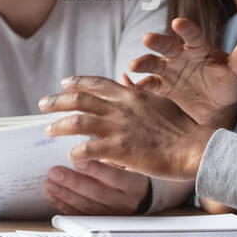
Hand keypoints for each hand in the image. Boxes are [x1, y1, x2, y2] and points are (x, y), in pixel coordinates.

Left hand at [39, 75, 216, 181]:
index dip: (78, 82)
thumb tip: (124, 79)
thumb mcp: (159, 101)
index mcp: (132, 95)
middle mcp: (122, 107)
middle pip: (81, 99)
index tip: (64, 83)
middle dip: (58, 101)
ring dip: (60, 125)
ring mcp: (119, 127)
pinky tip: (71, 157)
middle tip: (43, 104)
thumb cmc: (182, 128)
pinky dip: (77, 152)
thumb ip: (139, 92)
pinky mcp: (120, 149)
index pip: (98, 84)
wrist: (193, 147)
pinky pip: (89, 149)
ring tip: (48, 130)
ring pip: (79, 121)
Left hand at [45, 160, 151, 214]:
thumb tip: (80, 151)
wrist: (139, 195)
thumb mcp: (125, 162)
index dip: (94, 169)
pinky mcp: (100, 222)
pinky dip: (63, 205)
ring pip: (86, 206)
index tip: (76, 159)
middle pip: (97, 193)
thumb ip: (107, 157)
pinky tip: (52, 195)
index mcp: (133, 184)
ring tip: (50, 182)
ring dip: (65, 194)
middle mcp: (125, 202)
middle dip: (73, 182)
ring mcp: (112, 215)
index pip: (114, 176)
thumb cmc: (128, 172)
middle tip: (55, 172)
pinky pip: (79, 215)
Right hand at [130, 17, 236, 125]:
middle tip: (147, 38)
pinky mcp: (164, 87)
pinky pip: (151, 84)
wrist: (219, 108)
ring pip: (154, 63)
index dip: (185, 29)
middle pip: (168, 46)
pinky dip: (141, 84)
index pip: (192, 35)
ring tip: (135, 65)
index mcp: (200, 48)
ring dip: (144, 62)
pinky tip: (133, 84)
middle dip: (158, 42)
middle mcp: (182, 56)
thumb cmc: (229, 85)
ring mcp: (171, 71)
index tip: (178, 22)